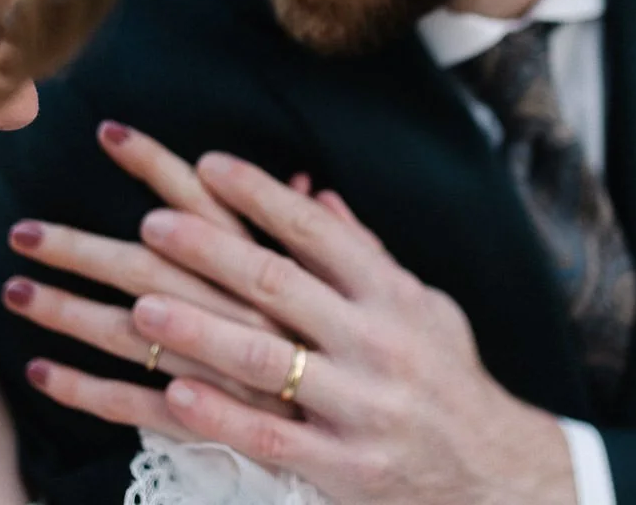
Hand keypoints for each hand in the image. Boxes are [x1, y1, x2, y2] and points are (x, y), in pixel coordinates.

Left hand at [32, 144, 576, 504]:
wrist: (495, 476)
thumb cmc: (448, 378)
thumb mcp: (423, 305)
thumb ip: (365, 252)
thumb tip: (313, 191)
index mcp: (390, 296)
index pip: (316, 232)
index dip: (260, 194)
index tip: (207, 162)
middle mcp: (374, 343)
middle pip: (278, 285)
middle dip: (210, 251)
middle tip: (151, 222)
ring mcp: (358, 407)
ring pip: (264, 362)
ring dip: (198, 332)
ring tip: (140, 308)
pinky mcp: (342, 467)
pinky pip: (268, 437)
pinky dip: (218, 416)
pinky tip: (171, 395)